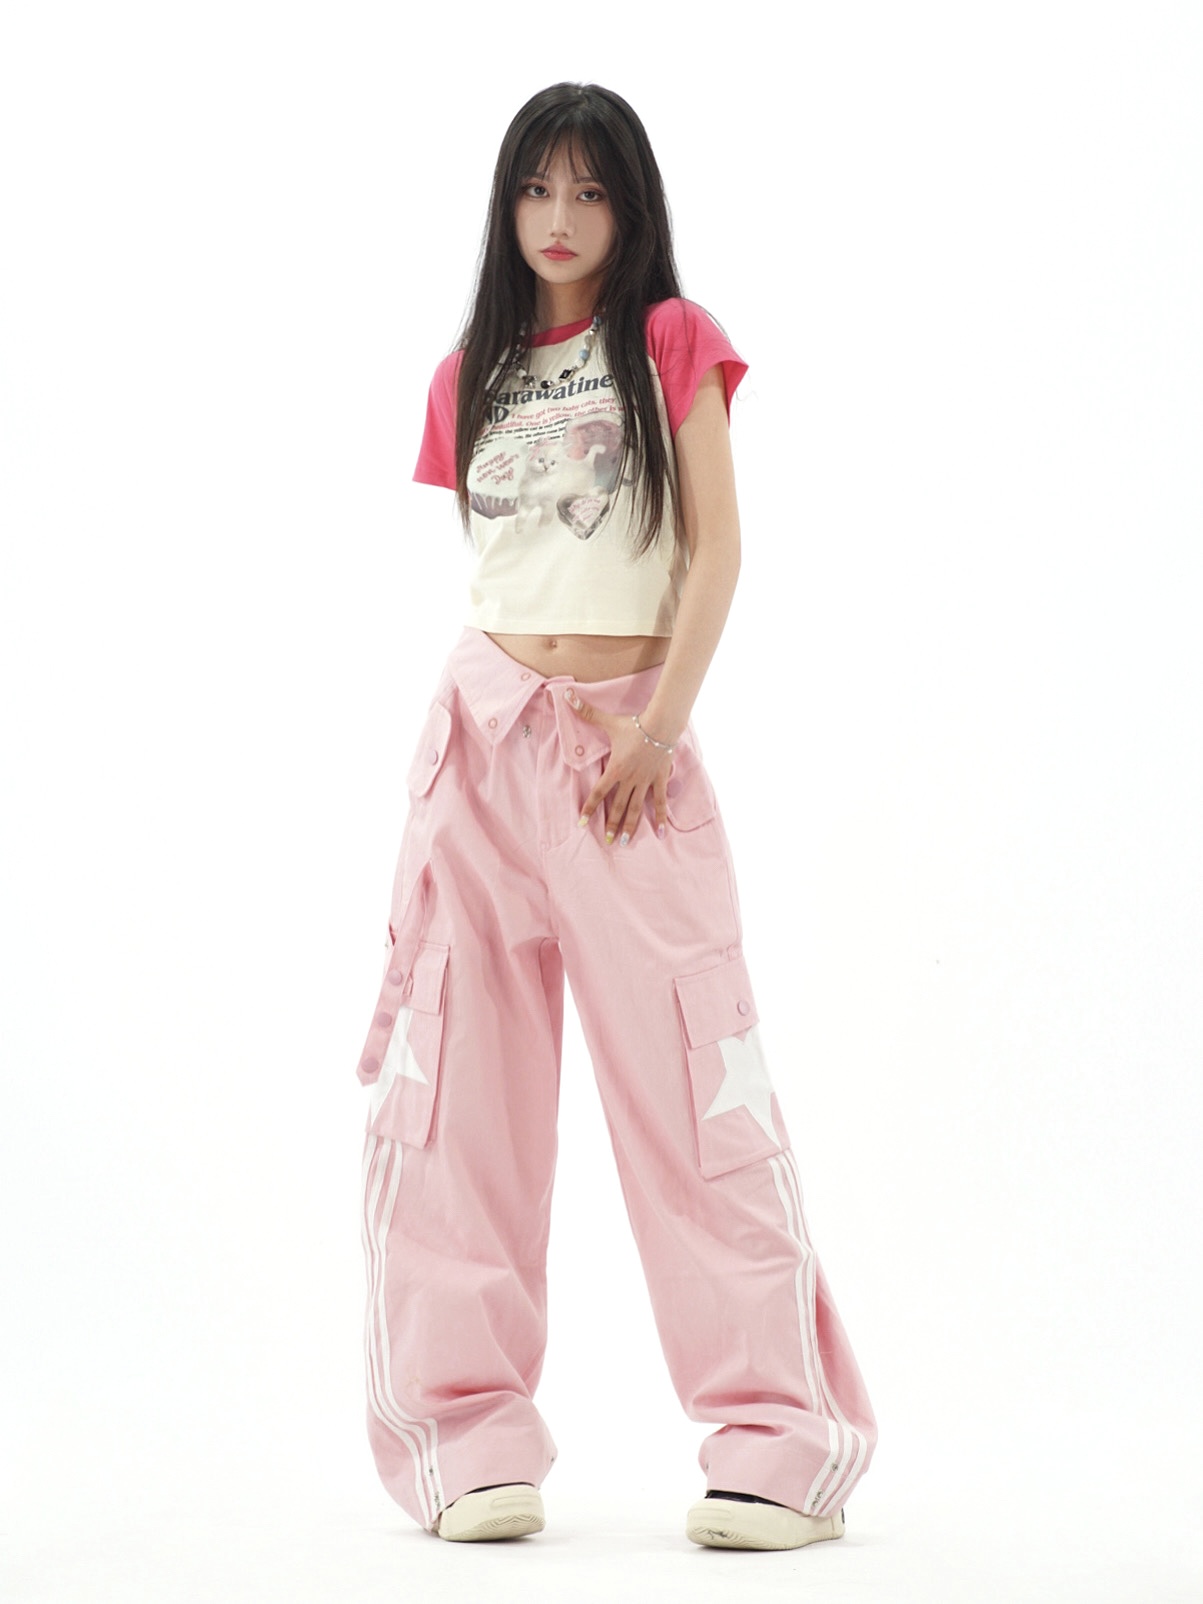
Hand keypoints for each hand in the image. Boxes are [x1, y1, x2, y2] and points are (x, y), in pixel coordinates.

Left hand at [567, 690, 674, 844]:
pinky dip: (661, 817)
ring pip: (637, 808)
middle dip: (611, 824)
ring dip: (630, 826)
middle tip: (606, 840)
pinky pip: (660, 802)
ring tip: (624, 841)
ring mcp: (645, 782)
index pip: (598, 793)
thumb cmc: (634, 724)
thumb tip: (567, 696)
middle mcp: (630, 780)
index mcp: (616, 770)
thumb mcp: (608, 721)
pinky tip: (662, 833)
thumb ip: (587, 712)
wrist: (661, 725)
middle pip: (618, 806)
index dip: (589, 808)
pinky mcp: (659, 780)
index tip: (582, 822)